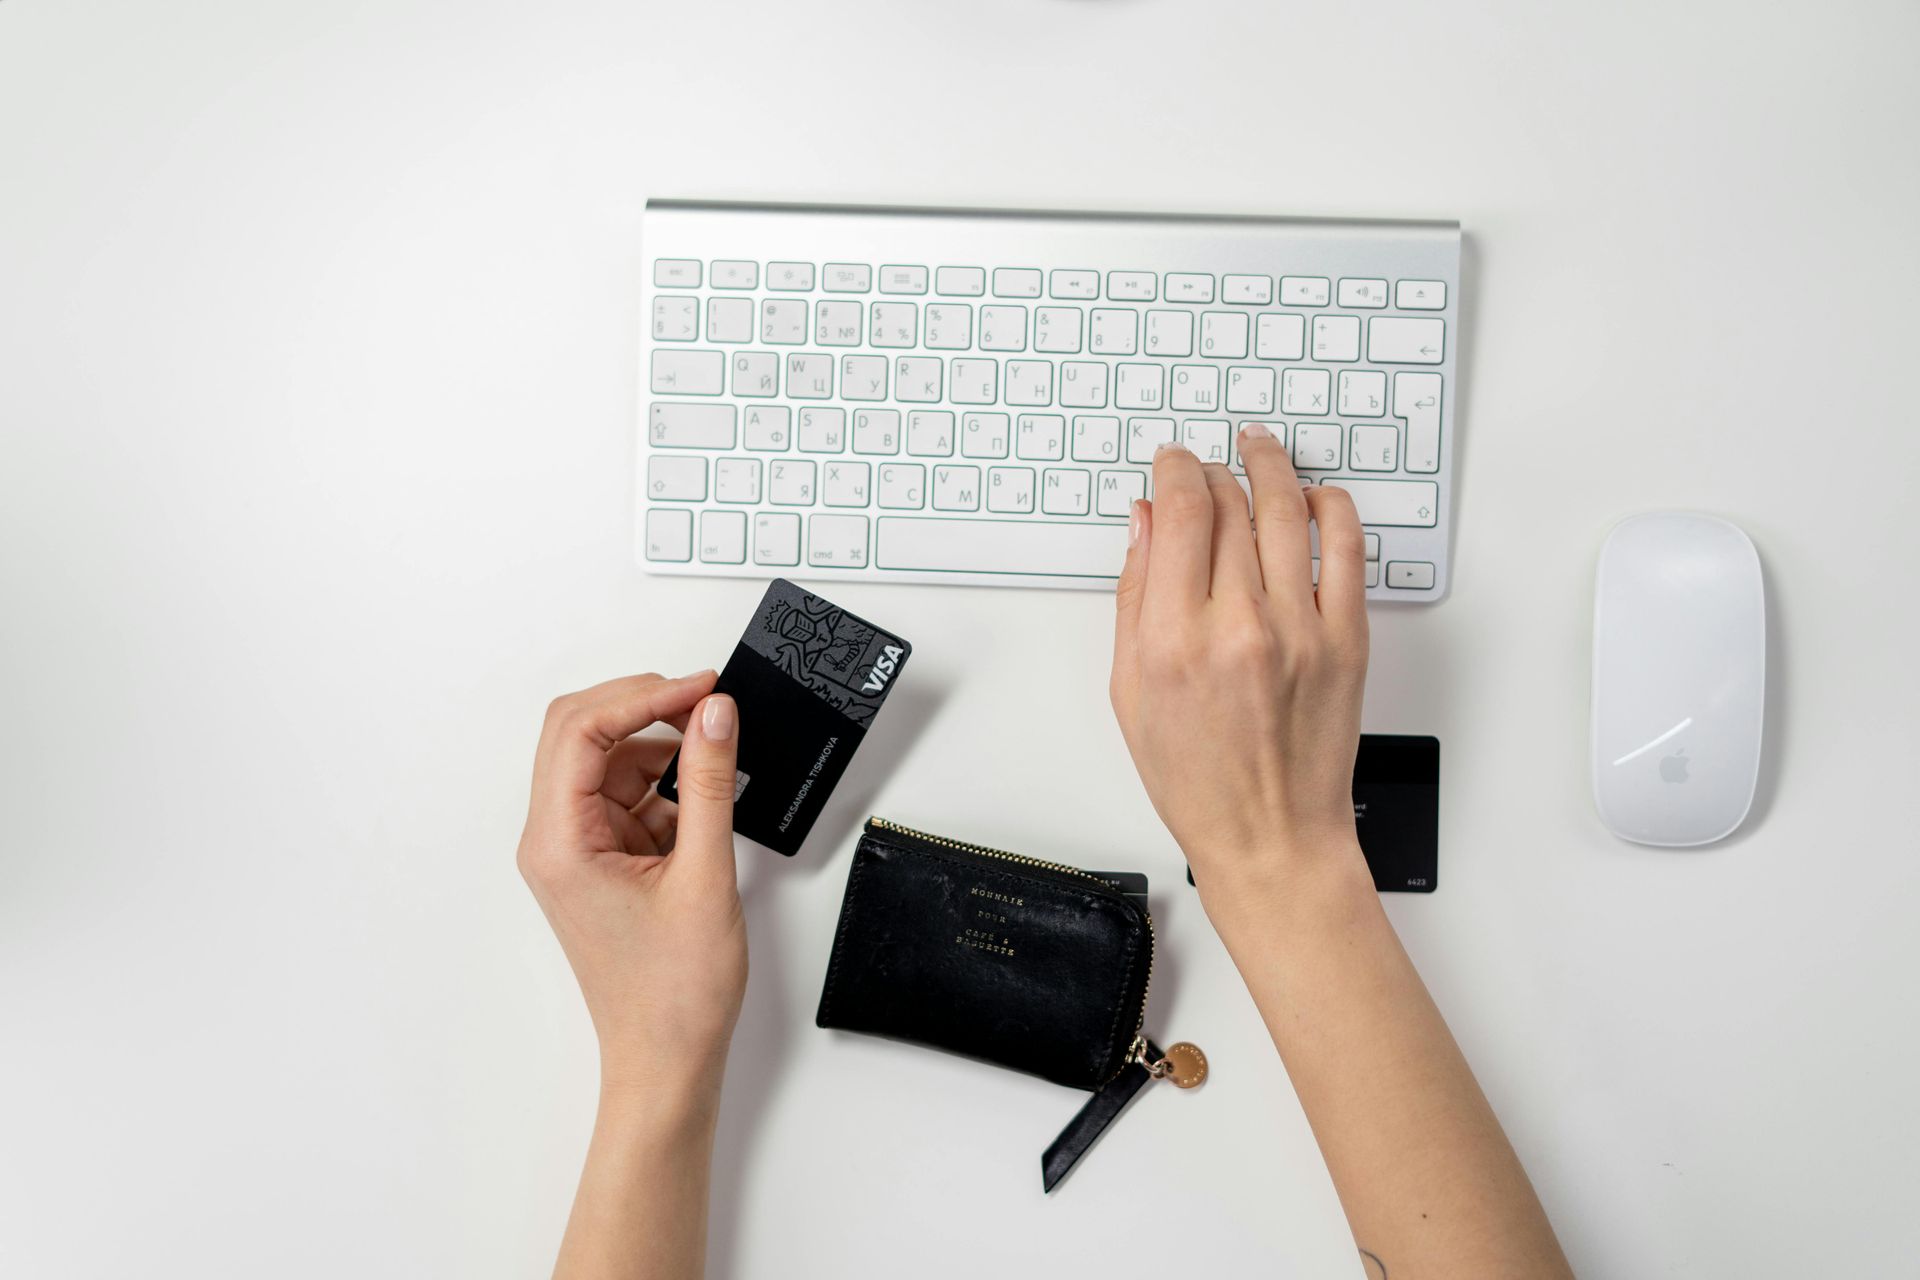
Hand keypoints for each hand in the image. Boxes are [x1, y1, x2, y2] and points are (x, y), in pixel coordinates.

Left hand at [517, 670, 745, 1102]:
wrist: (667, 1060)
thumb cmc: (674, 993)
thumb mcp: (704, 873)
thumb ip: (709, 783)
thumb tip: (715, 713)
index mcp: (559, 842)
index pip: (581, 731)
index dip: (643, 696)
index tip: (703, 688)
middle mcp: (553, 840)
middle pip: (581, 733)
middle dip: (644, 707)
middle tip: (706, 701)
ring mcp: (575, 849)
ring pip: (607, 761)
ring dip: (660, 748)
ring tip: (718, 756)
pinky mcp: (601, 860)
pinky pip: (627, 795)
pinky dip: (666, 785)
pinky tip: (705, 798)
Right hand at [1109, 427, 1370, 924]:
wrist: (1272, 837)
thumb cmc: (1198, 780)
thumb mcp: (1131, 691)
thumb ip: (1134, 598)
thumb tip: (1144, 522)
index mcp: (1174, 639)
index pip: (1180, 513)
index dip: (1175, 470)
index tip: (1172, 463)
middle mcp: (1238, 626)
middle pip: (1230, 505)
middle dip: (1213, 470)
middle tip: (1206, 466)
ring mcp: (1301, 630)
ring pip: (1287, 510)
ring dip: (1271, 466)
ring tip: (1259, 449)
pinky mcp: (1348, 640)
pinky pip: (1347, 548)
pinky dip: (1331, 508)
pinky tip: (1314, 498)